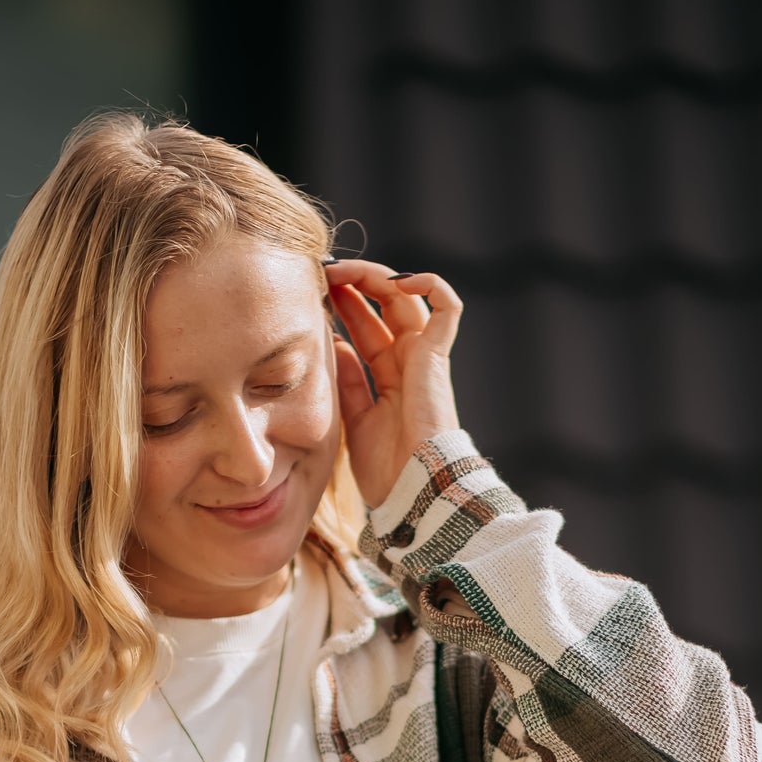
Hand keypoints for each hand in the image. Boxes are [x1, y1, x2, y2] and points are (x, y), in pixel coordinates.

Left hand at [324, 260, 462, 510]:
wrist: (412, 490)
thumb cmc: (385, 470)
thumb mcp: (353, 420)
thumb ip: (346, 382)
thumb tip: (334, 344)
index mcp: (390, 380)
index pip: (368, 328)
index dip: (345, 306)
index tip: (315, 294)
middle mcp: (409, 363)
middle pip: (384, 307)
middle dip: (354, 285)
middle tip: (322, 273)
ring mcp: (425, 358)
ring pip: (407, 298)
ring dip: (375, 277)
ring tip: (343, 270)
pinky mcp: (437, 356)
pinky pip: (447, 306)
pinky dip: (428, 284)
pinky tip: (394, 281)